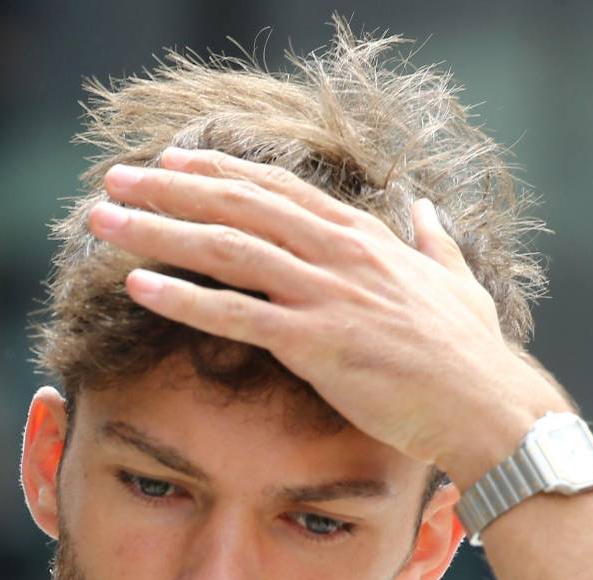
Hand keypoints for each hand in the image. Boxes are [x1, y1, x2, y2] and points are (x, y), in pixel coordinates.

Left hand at [88, 147, 568, 486]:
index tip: (171, 159)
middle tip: (113, 180)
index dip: (218, 170)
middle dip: (168, 188)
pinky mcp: (316, 343)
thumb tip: (427, 207)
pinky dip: (182, 297)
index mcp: (363, 237)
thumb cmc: (472, 355)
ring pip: (225, 249)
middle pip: (237, 205)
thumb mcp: (457, 282)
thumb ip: (434, 242)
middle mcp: (337, 253)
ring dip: (156, 230)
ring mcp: (325, 295)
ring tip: (103, 222)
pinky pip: (235, 314)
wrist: (488, 409)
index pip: (276, 189)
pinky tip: (138, 286)